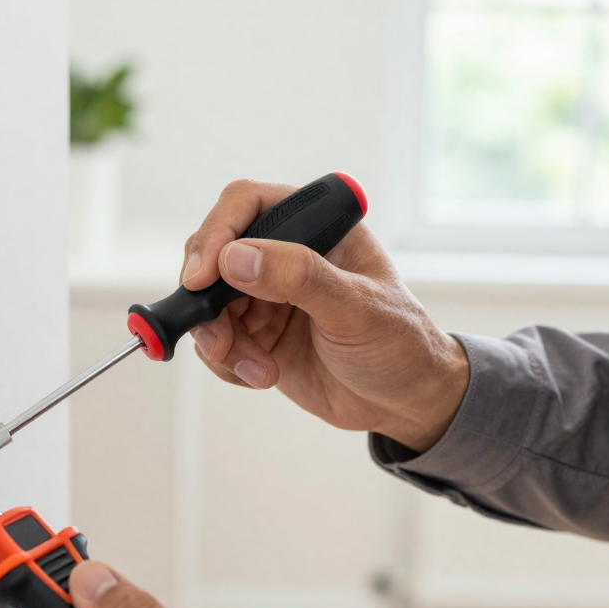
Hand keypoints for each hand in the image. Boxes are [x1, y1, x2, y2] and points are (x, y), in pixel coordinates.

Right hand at [181, 179, 469, 452]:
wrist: (406, 403)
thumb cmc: (401, 344)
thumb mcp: (357, 309)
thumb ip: (299, 278)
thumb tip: (236, 257)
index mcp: (316, 226)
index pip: (246, 205)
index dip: (216, 234)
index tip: (201, 277)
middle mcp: (286, 253)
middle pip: (214, 255)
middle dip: (208, 300)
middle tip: (219, 340)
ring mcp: (267, 295)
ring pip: (208, 304)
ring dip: (220, 340)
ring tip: (256, 369)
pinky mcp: (258, 335)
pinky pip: (217, 341)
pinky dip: (226, 363)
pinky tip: (261, 375)